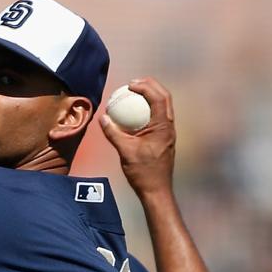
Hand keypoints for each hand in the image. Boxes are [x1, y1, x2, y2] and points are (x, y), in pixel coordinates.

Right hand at [99, 77, 176, 199]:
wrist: (156, 189)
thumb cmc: (143, 172)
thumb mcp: (125, 151)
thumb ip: (113, 133)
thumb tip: (103, 118)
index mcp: (163, 127)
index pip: (158, 98)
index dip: (146, 87)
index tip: (130, 85)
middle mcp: (169, 126)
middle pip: (164, 97)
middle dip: (151, 85)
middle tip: (133, 83)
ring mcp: (168, 132)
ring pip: (164, 106)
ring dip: (151, 95)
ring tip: (135, 92)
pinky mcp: (164, 137)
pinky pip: (158, 116)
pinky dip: (148, 108)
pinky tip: (134, 112)